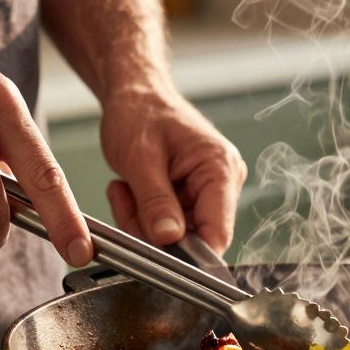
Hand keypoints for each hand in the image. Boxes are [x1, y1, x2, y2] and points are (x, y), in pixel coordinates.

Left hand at [100, 92, 246, 253]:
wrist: (135, 95)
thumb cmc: (141, 113)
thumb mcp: (140, 158)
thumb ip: (155, 201)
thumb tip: (168, 239)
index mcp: (221, 169)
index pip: (218, 232)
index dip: (189, 253)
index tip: (154, 253)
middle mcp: (223, 183)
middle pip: (195, 239)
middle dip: (153, 231)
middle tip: (125, 200)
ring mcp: (208, 192)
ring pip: (177, 236)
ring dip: (143, 222)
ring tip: (126, 188)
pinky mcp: (191, 198)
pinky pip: (167, 226)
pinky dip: (143, 216)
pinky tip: (130, 190)